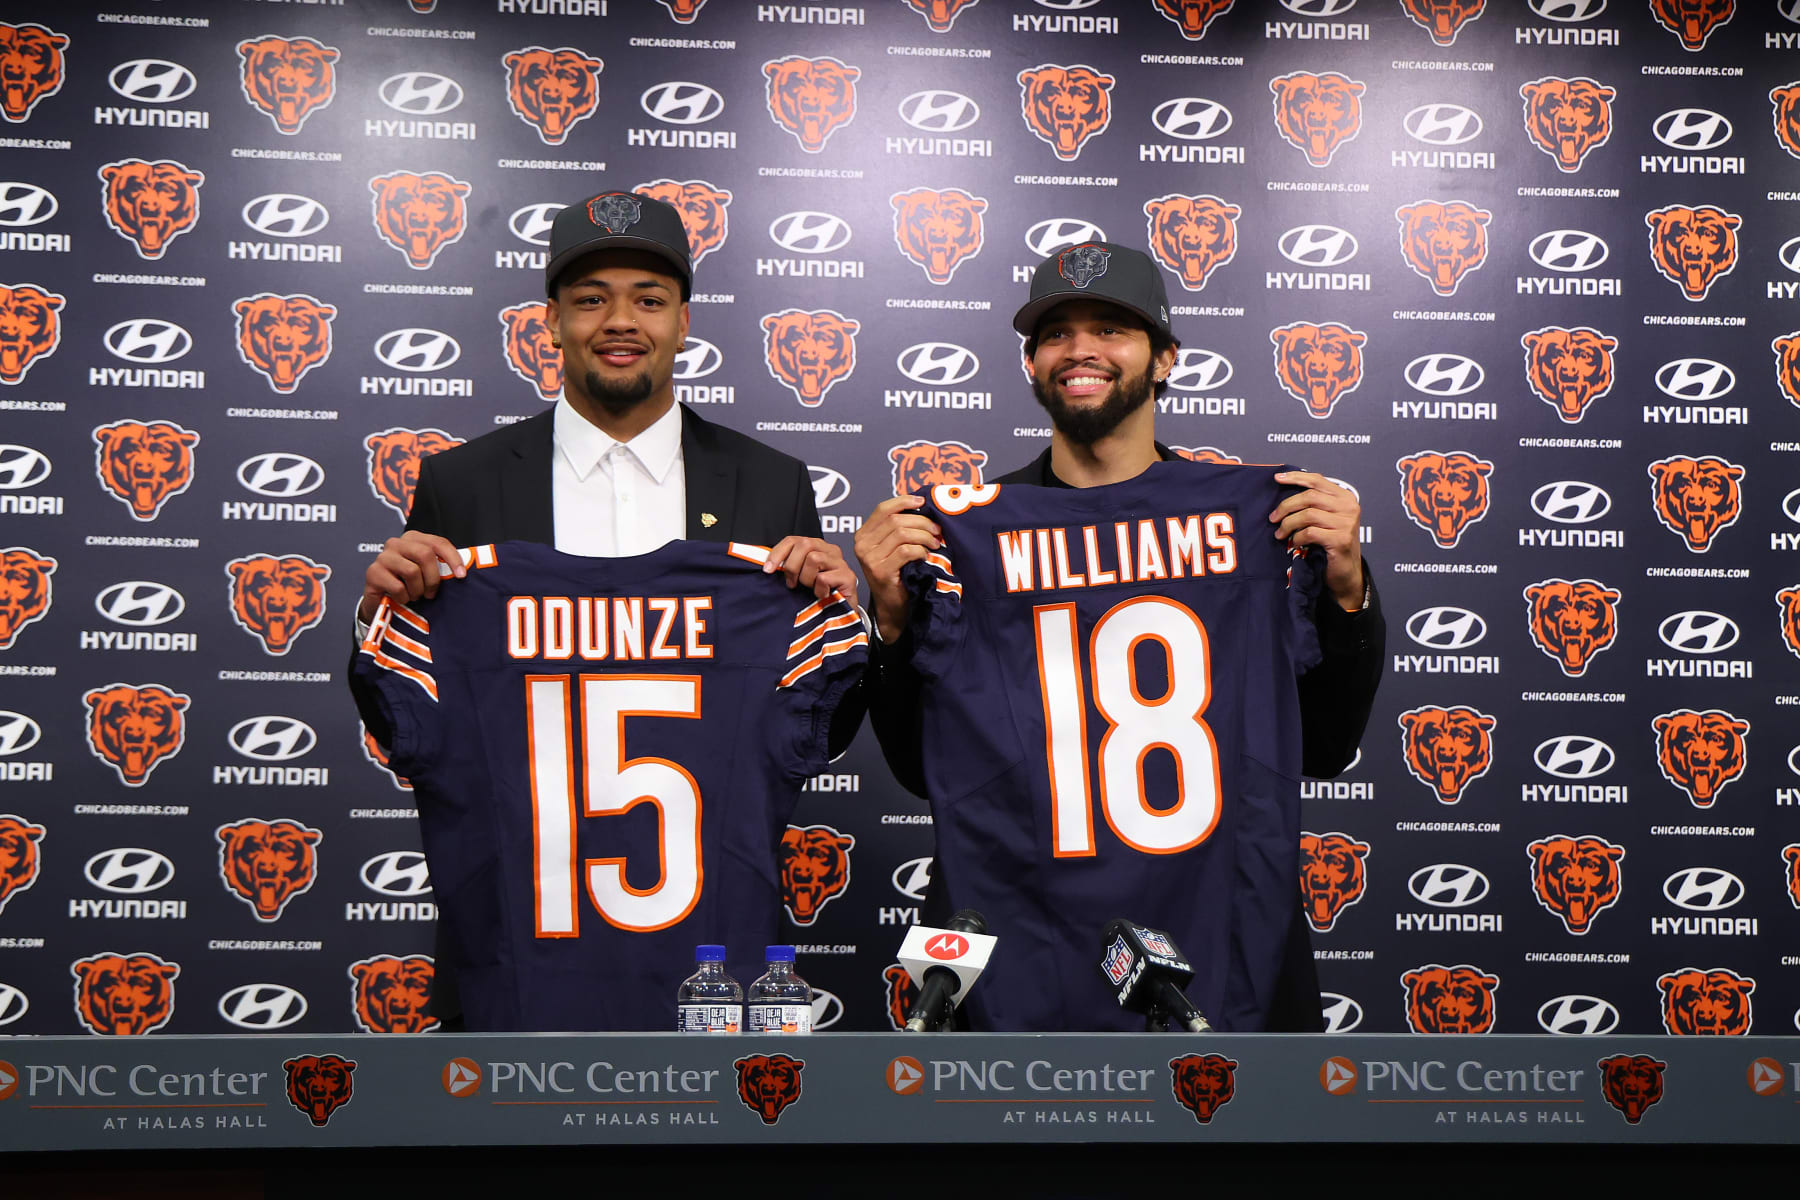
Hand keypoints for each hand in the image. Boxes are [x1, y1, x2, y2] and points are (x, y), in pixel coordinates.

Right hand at [359, 531, 464, 621]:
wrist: (382, 602)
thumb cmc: (408, 586)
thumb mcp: (426, 573)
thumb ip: (439, 566)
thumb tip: (460, 571)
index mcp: (412, 539)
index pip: (438, 542)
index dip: (452, 558)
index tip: (461, 575)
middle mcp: (396, 543)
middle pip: (425, 555)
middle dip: (433, 578)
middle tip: (431, 593)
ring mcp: (383, 557)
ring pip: (412, 571)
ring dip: (417, 590)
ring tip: (414, 595)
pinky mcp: (373, 572)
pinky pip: (398, 587)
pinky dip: (404, 597)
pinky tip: (401, 598)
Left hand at [764, 535, 857, 603]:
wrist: (840, 615)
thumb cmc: (818, 594)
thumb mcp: (800, 577)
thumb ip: (789, 566)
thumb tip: (768, 565)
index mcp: (817, 546)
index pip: (793, 540)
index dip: (778, 553)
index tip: (768, 569)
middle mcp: (831, 550)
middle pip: (804, 544)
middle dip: (792, 566)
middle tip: (792, 583)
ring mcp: (841, 563)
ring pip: (814, 558)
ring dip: (807, 579)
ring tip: (811, 589)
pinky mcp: (848, 577)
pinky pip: (823, 578)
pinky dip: (818, 590)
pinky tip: (822, 596)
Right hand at [853, 495, 941, 641]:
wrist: (893, 606)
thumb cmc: (897, 573)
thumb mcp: (892, 547)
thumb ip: (898, 528)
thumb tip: (921, 506)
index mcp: (863, 534)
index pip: (883, 509)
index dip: (904, 501)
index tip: (923, 502)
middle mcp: (862, 544)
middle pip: (896, 520)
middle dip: (922, 522)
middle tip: (937, 531)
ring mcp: (869, 558)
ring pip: (902, 533)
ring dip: (924, 536)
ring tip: (935, 544)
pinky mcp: (881, 571)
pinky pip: (906, 551)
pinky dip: (921, 551)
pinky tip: (926, 557)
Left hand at [1270, 471, 1363, 610]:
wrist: (1345, 571)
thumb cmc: (1331, 543)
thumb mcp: (1326, 518)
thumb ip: (1314, 503)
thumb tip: (1284, 489)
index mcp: (1345, 497)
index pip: (1317, 480)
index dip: (1296, 477)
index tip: (1277, 478)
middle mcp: (1348, 507)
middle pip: (1310, 496)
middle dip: (1286, 506)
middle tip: (1273, 518)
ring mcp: (1346, 523)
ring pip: (1308, 515)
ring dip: (1288, 524)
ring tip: (1280, 534)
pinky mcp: (1340, 539)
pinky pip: (1310, 533)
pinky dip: (1297, 538)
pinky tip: (1294, 543)